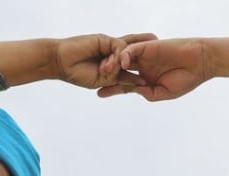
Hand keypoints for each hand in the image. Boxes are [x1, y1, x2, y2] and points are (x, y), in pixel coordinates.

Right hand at [0, 33, 154, 90]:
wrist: (61, 64)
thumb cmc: (78, 74)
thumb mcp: (104, 80)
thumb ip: (122, 80)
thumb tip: (141, 83)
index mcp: (114, 63)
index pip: (134, 63)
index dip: (146, 65)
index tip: (162, 67)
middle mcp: (114, 52)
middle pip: (137, 49)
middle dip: (151, 48)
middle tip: (168, 45)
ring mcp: (109, 45)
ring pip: (131, 45)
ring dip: (142, 48)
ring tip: (158, 42)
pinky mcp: (104, 39)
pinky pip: (119, 47)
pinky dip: (123, 55)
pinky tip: (126, 61)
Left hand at [99, 37, 228, 99]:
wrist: (200, 63)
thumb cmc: (186, 79)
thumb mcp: (165, 93)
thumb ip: (148, 93)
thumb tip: (134, 91)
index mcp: (145, 78)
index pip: (124, 83)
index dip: (111, 88)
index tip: (98, 94)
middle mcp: (142, 66)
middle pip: (119, 70)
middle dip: (106, 75)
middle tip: (95, 81)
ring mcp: (144, 56)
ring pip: (122, 58)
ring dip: (112, 64)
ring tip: (104, 72)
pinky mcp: (148, 46)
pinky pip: (132, 49)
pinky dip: (125, 55)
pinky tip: (121, 63)